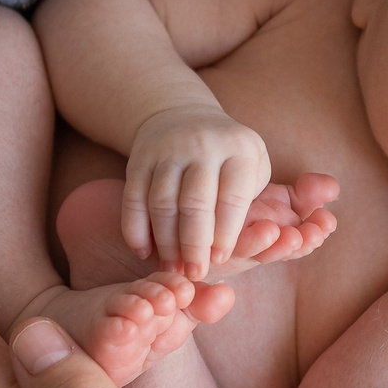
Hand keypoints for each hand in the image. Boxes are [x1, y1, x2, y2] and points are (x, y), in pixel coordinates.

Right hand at [124, 105, 271, 276]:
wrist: (182, 115)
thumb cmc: (228, 156)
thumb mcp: (254, 165)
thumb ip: (253, 200)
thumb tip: (248, 244)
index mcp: (238, 149)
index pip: (233, 198)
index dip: (227, 233)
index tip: (221, 259)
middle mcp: (202, 145)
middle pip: (195, 203)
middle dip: (194, 244)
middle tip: (194, 273)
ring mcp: (167, 150)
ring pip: (162, 203)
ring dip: (165, 242)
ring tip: (171, 268)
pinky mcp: (139, 159)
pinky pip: (133, 198)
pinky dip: (135, 229)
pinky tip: (143, 251)